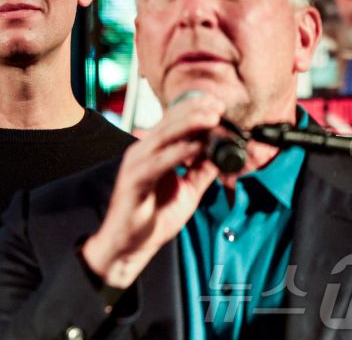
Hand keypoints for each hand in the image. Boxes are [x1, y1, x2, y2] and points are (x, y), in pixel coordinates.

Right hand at [82, 93, 221, 287]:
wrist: (129, 246)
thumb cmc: (153, 218)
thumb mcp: (187, 191)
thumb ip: (201, 171)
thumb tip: (222, 154)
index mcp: (152, 152)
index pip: (173, 123)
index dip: (195, 110)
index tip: (218, 105)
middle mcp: (142, 152)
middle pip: (169, 123)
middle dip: (195, 111)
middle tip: (218, 105)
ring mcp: (136, 165)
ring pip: (164, 136)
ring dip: (189, 124)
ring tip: (211, 118)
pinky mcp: (135, 180)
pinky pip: (159, 162)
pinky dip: (179, 152)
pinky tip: (197, 146)